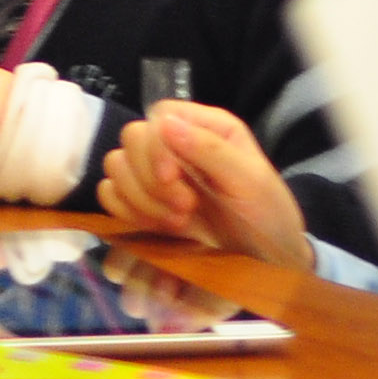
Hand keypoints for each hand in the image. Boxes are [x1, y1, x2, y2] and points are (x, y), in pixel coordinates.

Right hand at [105, 99, 311, 269]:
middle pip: (132, 139)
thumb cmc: (267, 216)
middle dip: (152, 180)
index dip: (157, 147)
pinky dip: (125, 211)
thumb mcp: (251, 181)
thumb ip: (210, 150)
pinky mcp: (143, 203)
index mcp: (205, 127)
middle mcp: (176, 143)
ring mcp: (155, 173)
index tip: (173, 180)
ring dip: (141, 199)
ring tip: (177, 222)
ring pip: (116, 166)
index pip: (159, 116)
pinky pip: (109, 194)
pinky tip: (155, 226)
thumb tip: (165, 123)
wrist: (267, 262)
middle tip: (185, 209)